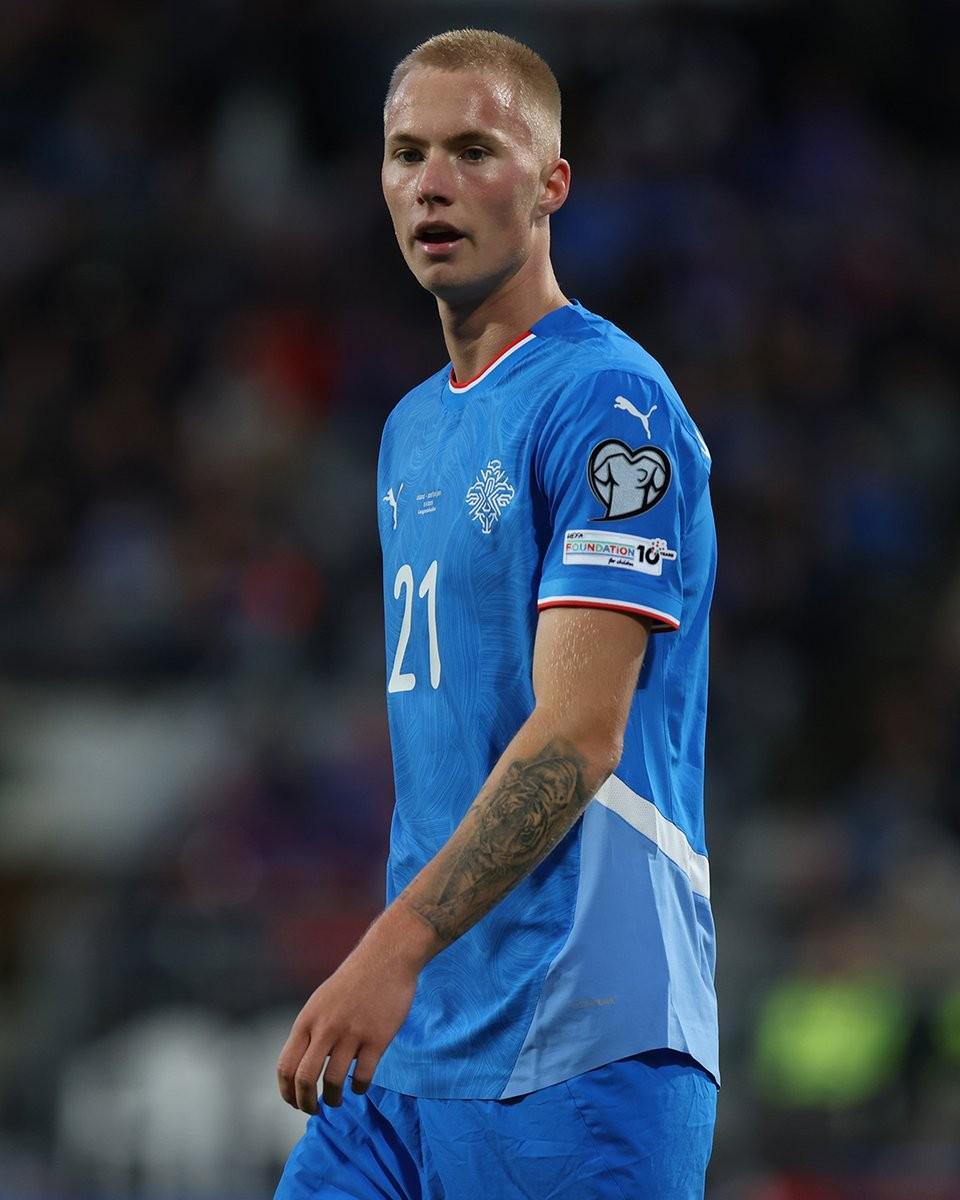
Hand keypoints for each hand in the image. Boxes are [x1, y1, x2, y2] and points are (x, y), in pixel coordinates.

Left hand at [276, 920, 420, 1111]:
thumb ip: (310, 1030)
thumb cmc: (354, 980)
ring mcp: (352, 1033)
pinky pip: (362, 1077)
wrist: (387, 956)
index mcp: (307, 1019)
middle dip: (306, 1103)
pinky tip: (360, 1086)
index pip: (285, 1066)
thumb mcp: (321, 1001)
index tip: (294, 1102)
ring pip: (334, 1083)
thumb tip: (300, 1066)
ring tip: (337, 1099)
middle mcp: (326, 1028)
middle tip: (313, 1110)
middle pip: (305, 1079)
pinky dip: (359, 1088)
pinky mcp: (377, 1038)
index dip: (287, 1092)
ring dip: (333, 1099)